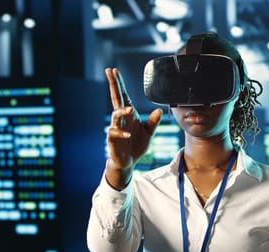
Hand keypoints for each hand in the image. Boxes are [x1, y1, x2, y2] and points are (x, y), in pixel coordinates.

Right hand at [104, 68, 161, 188]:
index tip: (115, 71)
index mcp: (129, 114)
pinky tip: (128, 135)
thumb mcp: (148, 133)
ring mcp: (116, 128)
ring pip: (116, 115)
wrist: (129, 162)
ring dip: (122, 112)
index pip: (123, 96)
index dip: (119, 84)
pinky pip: (114, 133)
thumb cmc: (136, 145)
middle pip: (116, 99)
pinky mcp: (113, 140)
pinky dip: (121, 133)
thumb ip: (153, 122)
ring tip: (130, 110)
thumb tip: (159, 110)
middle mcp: (121, 119)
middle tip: (109, 72)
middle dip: (113, 86)